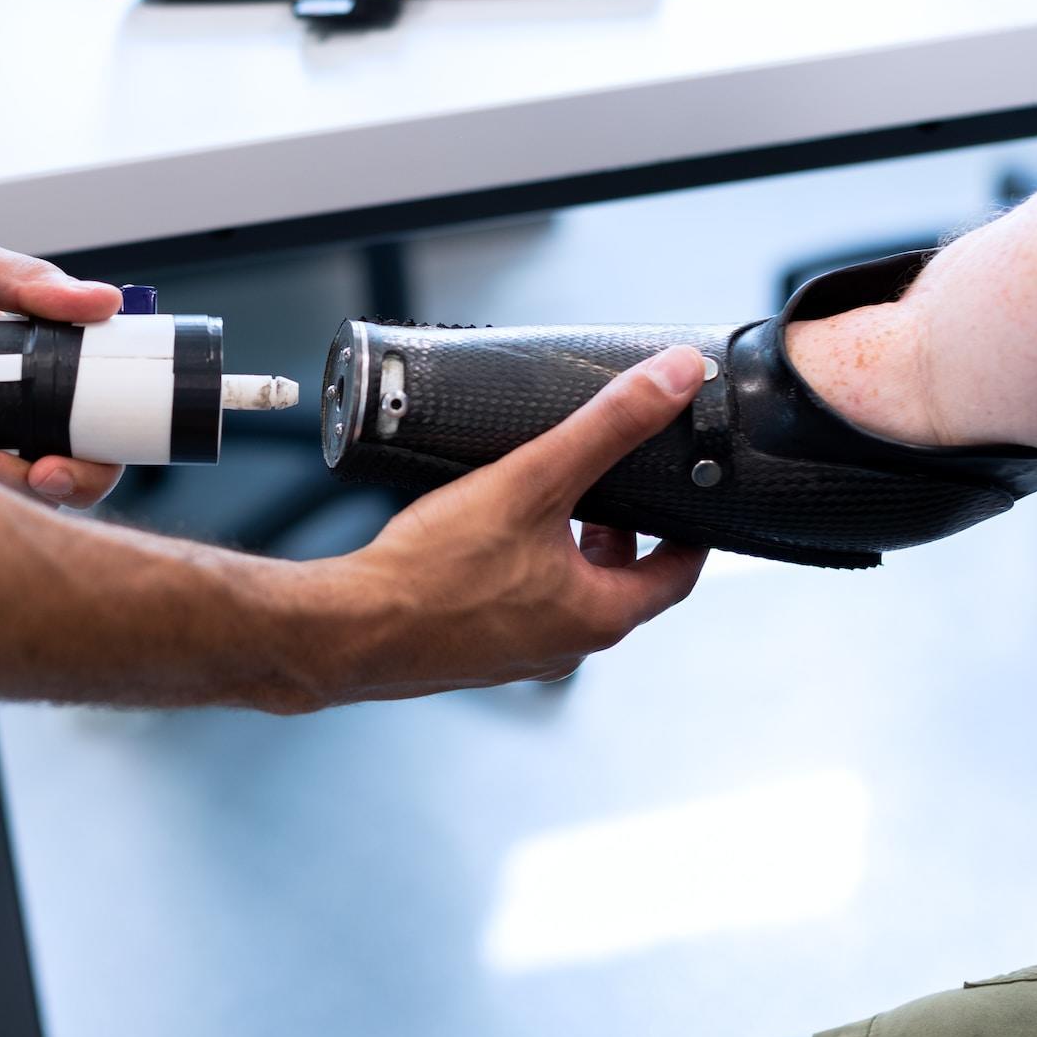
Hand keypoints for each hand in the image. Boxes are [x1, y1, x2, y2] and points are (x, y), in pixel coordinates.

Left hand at [0, 228, 125, 507]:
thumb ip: (18, 277)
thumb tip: (102, 301)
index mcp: (41, 368)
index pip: (103, 429)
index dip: (98, 459)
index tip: (56, 464)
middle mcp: (18, 418)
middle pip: (69, 478)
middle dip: (60, 486)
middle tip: (33, 475)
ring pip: (14, 498)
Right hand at [311, 345, 709, 705]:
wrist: (349, 630)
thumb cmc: (436, 572)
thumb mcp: (532, 482)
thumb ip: (606, 427)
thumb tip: (673, 380)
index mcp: (598, 616)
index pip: (675, 576)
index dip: (687, 533)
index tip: (684, 502)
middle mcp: (565, 648)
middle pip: (616, 583)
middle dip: (615, 532)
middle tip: (603, 487)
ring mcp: (516, 657)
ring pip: (562, 595)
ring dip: (562, 551)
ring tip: (536, 502)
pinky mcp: (471, 654)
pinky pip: (514, 609)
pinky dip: (516, 572)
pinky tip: (479, 538)